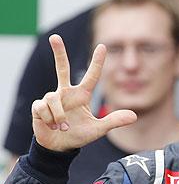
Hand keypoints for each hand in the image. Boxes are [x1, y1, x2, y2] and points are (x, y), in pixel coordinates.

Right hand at [31, 34, 136, 151]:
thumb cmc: (78, 135)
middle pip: (62, 68)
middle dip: (58, 52)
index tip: (102, 46)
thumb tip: (134, 116)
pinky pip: (43, 108)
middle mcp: (66, 92)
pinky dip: (50, 120)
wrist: (59, 147)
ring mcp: (52, 98)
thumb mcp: (98, 129)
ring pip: (53, 100)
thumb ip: (114, 121)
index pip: (92, 76)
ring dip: (59, 117)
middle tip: (54, 36)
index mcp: (82, 95)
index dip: (97, 61)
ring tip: (63, 127)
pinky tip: (51, 126)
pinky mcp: (39, 106)